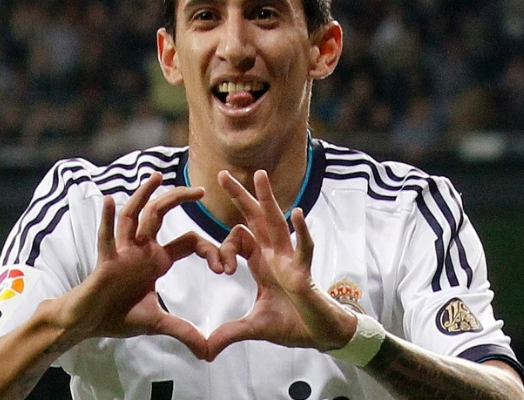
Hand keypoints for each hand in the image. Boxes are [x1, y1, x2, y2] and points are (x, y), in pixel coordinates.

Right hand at [44, 172, 223, 358]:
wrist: (88, 323)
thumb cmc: (118, 315)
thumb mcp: (158, 323)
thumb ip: (184, 333)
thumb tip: (208, 353)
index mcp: (157, 260)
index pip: (189, 242)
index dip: (210, 250)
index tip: (225, 268)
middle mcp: (141, 249)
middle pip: (162, 215)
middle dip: (180, 199)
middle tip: (202, 190)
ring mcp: (123, 252)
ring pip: (134, 216)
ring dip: (144, 195)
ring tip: (157, 177)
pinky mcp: (106, 261)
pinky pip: (107, 238)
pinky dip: (108, 220)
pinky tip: (111, 201)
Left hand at [206, 170, 356, 359]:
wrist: (319, 336)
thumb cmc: (291, 324)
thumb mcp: (253, 328)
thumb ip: (229, 333)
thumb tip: (205, 350)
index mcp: (261, 262)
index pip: (238, 239)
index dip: (224, 249)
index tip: (221, 269)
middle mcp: (274, 255)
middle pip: (255, 218)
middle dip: (240, 196)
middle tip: (222, 174)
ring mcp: (290, 260)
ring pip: (277, 222)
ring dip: (268, 199)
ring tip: (260, 175)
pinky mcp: (305, 272)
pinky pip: (304, 248)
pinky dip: (302, 232)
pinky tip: (298, 214)